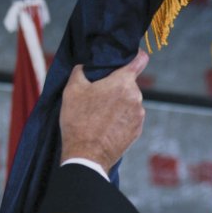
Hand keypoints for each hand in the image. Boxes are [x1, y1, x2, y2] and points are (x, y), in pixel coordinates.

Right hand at [60, 50, 148, 170]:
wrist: (86, 156)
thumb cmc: (78, 121)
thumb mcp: (72, 89)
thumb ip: (81, 70)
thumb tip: (85, 65)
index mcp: (123, 82)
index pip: (139, 60)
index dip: (135, 56)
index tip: (130, 57)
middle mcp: (136, 97)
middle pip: (129, 84)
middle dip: (116, 86)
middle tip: (98, 95)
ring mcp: (139, 115)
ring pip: (129, 102)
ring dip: (119, 104)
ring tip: (100, 115)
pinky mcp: (138, 131)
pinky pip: (130, 118)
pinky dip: (121, 119)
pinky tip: (106, 126)